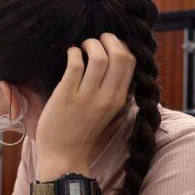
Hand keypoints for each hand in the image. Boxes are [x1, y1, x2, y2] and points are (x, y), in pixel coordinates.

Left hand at [34, 34, 135, 181]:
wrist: (64, 155)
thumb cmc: (83, 130)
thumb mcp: (107, 110)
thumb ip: (112, 89)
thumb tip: (113, 60)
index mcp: (118, 99)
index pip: (131, 62)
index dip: (122, 46)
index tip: (109, 45)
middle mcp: (106, 97)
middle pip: (120, 55)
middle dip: (109, 39)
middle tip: (96, 40)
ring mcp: (87, 97)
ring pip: (99, 57)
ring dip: (90, 44)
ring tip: (82, 47)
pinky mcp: (66, 96)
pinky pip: (75, 64)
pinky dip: (74, 52)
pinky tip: (70, 54)